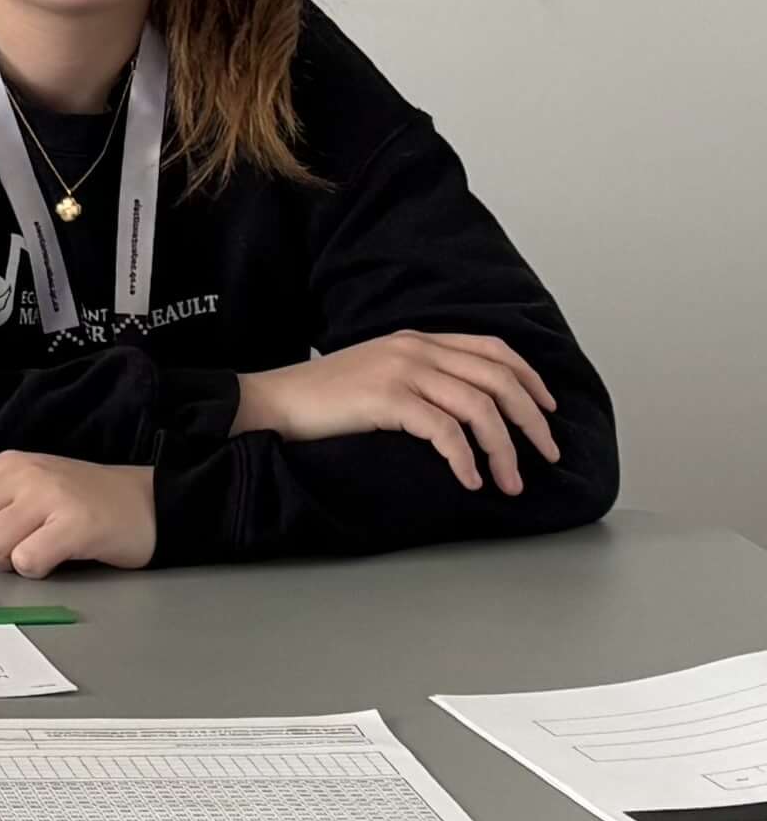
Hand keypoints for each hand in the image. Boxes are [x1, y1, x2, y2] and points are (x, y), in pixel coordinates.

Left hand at [0, 452, 155, 576]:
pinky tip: (55, 558)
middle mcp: (23, 475)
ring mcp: (50, 497)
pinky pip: (28, 560)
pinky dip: (35, 570)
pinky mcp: (76, 524)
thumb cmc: (78, 504)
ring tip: (34, 552)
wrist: (148, 503)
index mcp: (4, 465)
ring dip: (6, 563)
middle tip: (6, 552)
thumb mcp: (20, 499)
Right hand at [236, 331, 560, 497]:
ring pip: (479, 408)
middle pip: (498, 379)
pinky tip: (470, 480)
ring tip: (510, 481)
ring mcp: (401, 371)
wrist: (272, 401)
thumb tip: (463, 410)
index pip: (493, 350)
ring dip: (504, 449)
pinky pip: (444, 431)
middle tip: (547, 454)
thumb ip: (418, 377)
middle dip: (531, 421)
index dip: (530, 380)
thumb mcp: (377, 373)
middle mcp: (416, 348)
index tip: (548, 411)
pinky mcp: (387, 399)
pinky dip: (465, 459)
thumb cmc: (321, 398)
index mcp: (417, 339)